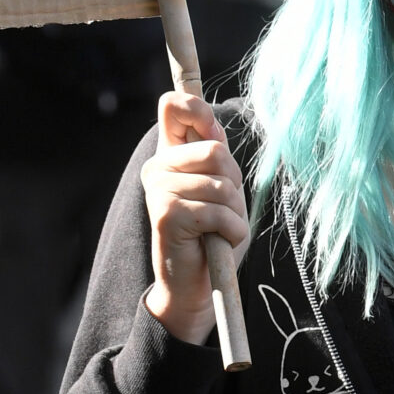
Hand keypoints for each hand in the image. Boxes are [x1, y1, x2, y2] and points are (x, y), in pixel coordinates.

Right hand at [140, 93, 248, 346]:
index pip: (174, 106)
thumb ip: (216, 157)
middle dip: (234, 184)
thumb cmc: (211, 236)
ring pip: (223, 185)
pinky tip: (218, 243)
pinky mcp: (169, 214)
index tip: (211, 127)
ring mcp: (160, 190)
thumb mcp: (220, 189)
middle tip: (222, 209)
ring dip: (235, 213)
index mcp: (169, 156)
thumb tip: (213, 127)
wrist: (193, 286)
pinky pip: (222, 213)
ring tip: (219, 230)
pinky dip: (233, 232)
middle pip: (217, 150)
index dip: (198, 107)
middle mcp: (158, 167)